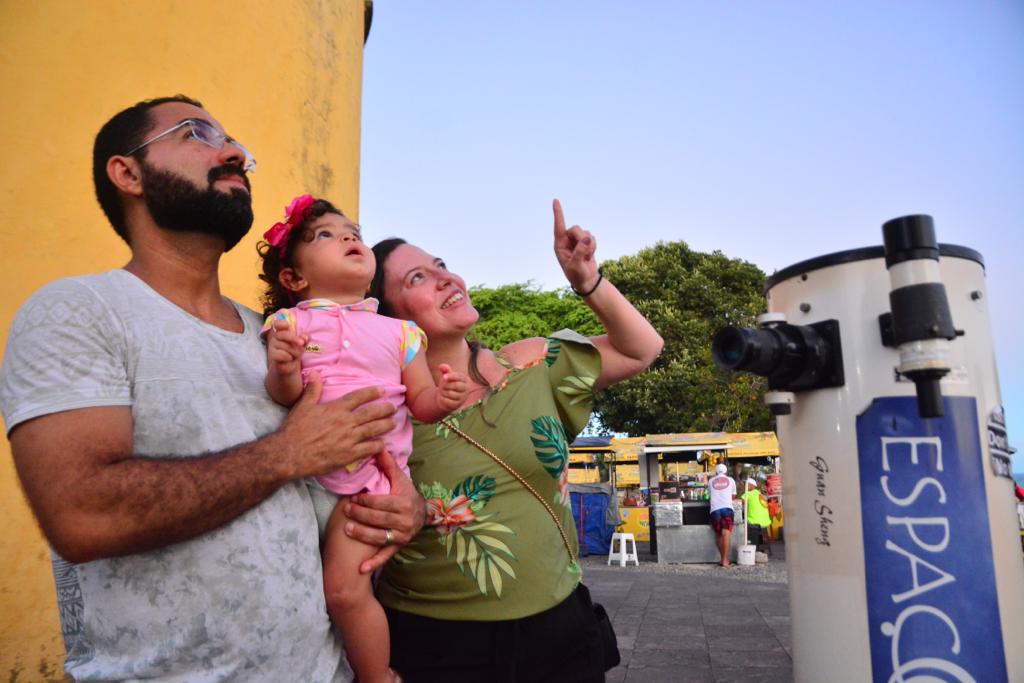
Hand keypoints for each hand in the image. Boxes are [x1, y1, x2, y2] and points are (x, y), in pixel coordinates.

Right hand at [267, 318, 305, 376]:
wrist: (289, 365)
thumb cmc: (295, 350)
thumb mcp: (302, 343)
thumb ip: (305, 338)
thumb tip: (304, 338)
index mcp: (281, 331)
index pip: (277, 324)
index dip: (281, 323)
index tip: (287, 325)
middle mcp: (275, 338)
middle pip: (284, 334)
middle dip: (294, 339)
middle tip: (302, 344)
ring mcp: (272, 347)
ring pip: (286, 346)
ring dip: (295, 352)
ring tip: (295, 355)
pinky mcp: (273, 357)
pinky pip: (283, 355)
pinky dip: (290, 358)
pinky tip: (291, 359)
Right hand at [276, 377, 396, 477]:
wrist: (290, 454)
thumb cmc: (295, 429)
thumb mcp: (303, 406)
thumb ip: (313, 390)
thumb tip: (316, 373)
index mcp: (336, 409)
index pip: (358, 397)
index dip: (372, 392)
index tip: (382, 390)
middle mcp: (346, 422)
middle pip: (372, 413)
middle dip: (385, 409)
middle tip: (393, 408)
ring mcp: (349, 439)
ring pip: (374, 429)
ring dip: (386, 425)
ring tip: (392, 423)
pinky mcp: (349, 455)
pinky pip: (369, 449)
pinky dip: (378, 445)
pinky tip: (383, 444)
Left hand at [343, 450, 425, 573]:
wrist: (422, 514)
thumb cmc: (406, 494)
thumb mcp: (399, 479)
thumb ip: (388, 464)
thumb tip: (378, 446)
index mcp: (404, 503)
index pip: (381, 503)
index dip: (365, 501)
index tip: (353, 499)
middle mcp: (405, 521)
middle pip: (378, 519)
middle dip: (360, 515)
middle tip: (345, 511)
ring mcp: (402, 536)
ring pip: (379, 537)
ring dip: (362, 534)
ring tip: (347, 529)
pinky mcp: (398, 547)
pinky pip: (385, 556)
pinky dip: (374, 563)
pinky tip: (361, 569)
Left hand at [435, 363, 468, 412]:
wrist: (445, 397)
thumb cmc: (447, 384)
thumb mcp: (446, 376)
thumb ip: (445, 370)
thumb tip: (441, 366)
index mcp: (465, 380)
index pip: (459, 377)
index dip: (451, 376)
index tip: (444, 377)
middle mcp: (466, 389)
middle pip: (455, 385)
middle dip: (446, 385)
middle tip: (443, 386)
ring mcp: (462, 397)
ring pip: (450, 393)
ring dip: (443, 392)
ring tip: (444, 392)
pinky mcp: (457, 405)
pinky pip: (447, 401)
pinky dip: (442, 399)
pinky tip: (443, 398)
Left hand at [552, 198, 598, 292]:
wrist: (586, 279)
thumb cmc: (576, 275)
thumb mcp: (575, 266)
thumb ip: (580, 252)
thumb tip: (586, 238)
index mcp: (559, 245)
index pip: (558, 227)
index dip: (558, 213)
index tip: (555, 200)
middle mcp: (567, 240)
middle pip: (576, 228)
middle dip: (582, 239)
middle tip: (584, 253)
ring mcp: (576, 240)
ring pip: (586, 232)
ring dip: (589, 245)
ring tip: (586, 257)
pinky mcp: (585, 241)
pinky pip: (592, 237)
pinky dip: (594, 246)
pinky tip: (590, 255)